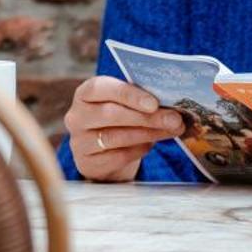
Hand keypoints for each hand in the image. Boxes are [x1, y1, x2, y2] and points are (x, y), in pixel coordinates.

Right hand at [64, 76, 181, 181]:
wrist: (105, 150)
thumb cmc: (119, 117)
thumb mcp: (125, 102)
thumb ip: (142, 98)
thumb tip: (173, 103)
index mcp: (86, 93)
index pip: (102, 88)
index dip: (129, 95)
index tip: (154, 103)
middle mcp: (77, 116)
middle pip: (111, 114)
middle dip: (147, 117)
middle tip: (174, 119)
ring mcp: (79, 141)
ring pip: (116, 137)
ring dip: (148, 133)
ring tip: (171, 130)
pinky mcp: (87, 162)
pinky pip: (117, 156)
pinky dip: (139, 150)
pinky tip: (152, 144)